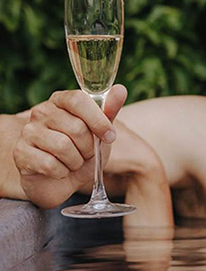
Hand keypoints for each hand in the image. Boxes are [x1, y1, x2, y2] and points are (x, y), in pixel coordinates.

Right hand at [12, 85, 126, 207]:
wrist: (63, 181)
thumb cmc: (82, 152)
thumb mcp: (101, 132)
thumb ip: (109, 111)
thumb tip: (120, 89)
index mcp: (61, 101)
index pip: (78, 99)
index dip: (98, 120)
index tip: (109, 136)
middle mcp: (41, 112)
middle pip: (75, 126)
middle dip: (88, 147)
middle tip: (86, 153)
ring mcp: (28, 131)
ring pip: (62, 146)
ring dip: (76, 161)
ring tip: (73, 162)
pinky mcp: (20, 153)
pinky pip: (49, 164)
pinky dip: (62, 172)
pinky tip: (59, 171)